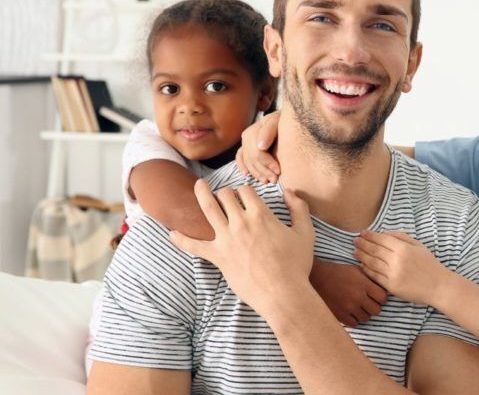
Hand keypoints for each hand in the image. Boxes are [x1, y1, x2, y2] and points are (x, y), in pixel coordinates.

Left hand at [170, 179, 314, 314]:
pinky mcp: (218, 257)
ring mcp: (227, 239)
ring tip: (197, 186)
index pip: (246, 191)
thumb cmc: (296, 264)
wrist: (283, 293)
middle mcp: (241, 223)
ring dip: (202, 194)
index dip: (245, 190)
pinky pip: (194, 246)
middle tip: (226, 195)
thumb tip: (290, 191)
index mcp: (261, 215)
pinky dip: (182, 240)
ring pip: (208, 209)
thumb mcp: (305, 232)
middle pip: (226, 196)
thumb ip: (299, 208)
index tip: (246, 195)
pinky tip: (172, 233)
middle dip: (226, 192)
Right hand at [236, 111, 281, 182]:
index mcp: (253, 131)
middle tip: (275, 180)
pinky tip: (247, 175)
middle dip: (263, 171)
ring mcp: (244, 143)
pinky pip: (240, 159)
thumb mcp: (279, 122)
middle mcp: (246, 137)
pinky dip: (243, 167)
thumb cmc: (283, 121)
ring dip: (256, 173)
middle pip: (252, 159)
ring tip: (267, 181)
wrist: (283, 119)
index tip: (279, 171)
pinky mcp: (245, 147)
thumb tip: (261, 146)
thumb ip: (269, 131)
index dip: (268, 164)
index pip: (258, 153)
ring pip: (247, 162)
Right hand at [310, 259, 387, 326]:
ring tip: (358, 307)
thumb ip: (369, 278)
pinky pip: (354, 323)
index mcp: (363, 284)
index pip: (383, 297)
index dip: (381, 297)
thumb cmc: (338, 272)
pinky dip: (354, 319)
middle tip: (368, 302)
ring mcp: (349, 307)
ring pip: (366, 318)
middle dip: (374, 306)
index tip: (377, 296)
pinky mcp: (340, 315)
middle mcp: (358, 297)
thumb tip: (381, 285)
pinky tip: (351, 312)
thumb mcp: (355, 270)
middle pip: (376, 310)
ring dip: (364, 313)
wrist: (317, 278)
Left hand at [353, 231, 449, 305]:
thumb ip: (401, 237)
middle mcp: (396, 260)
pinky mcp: (391, 286)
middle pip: (374, 250)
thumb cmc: (429, 264)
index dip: (370, 235)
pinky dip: (366, 269)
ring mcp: (393, 274)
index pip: (381, 239)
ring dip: (362, 256)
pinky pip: (375, 276)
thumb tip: (384, 232)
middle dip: (362, 244)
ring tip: (355, 251)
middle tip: (354, 240)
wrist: (437, 286)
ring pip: (372, 263)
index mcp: (403, 248)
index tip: (362, 233)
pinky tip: (362, 264)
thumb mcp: (418, 245)